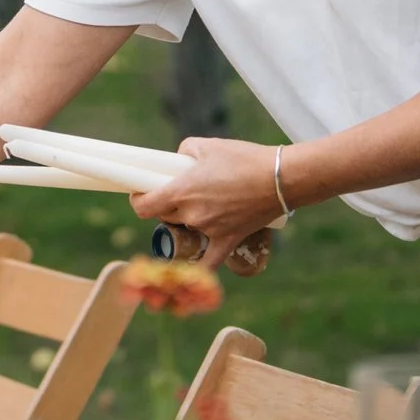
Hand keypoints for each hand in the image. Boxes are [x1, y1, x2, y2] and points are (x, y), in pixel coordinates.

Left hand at [127, 137, 292, 269]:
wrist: (281, 177)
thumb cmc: (244, 158)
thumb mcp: (207, 145)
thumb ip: (185, 152)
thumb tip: (179, 162)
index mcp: (182, 191)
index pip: (145, 206)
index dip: (138, 200)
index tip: (141, 193)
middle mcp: (192, 214)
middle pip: (165, 216)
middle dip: (167, 205)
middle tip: (179, 192)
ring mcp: (209, 230)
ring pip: (186, 229)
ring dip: (188, 220)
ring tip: (204, 204)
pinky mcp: (228, 240)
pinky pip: (209, 262)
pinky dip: (200, 267)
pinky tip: (191, 275)